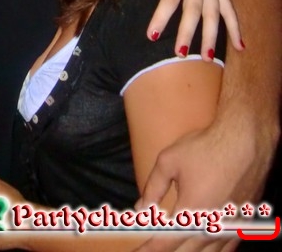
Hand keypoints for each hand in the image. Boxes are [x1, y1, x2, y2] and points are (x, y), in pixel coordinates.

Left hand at [127, 0, 241, 59]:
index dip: (161, 16)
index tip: (152, 35)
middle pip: (194, 10)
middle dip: (188, 32)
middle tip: (180, 53)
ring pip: (213, 14)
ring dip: (211, 36)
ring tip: (207, 58)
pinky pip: (231, 11)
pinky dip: (236, 28)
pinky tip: (239, 46)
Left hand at [135, 112, 274, 251]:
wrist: (246, 141)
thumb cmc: (205, 148)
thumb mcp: (169, 161)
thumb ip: (152, 187)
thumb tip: (140, 208)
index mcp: (191, 214)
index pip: (163, 243)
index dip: (147, 250)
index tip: (136, 251)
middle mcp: (211, 228)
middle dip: (165, 250)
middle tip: (150, 246)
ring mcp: (230, 230)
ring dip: (188, 251)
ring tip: (175, 244)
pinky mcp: (244, 225)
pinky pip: (227, 250)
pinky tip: (203, 247)